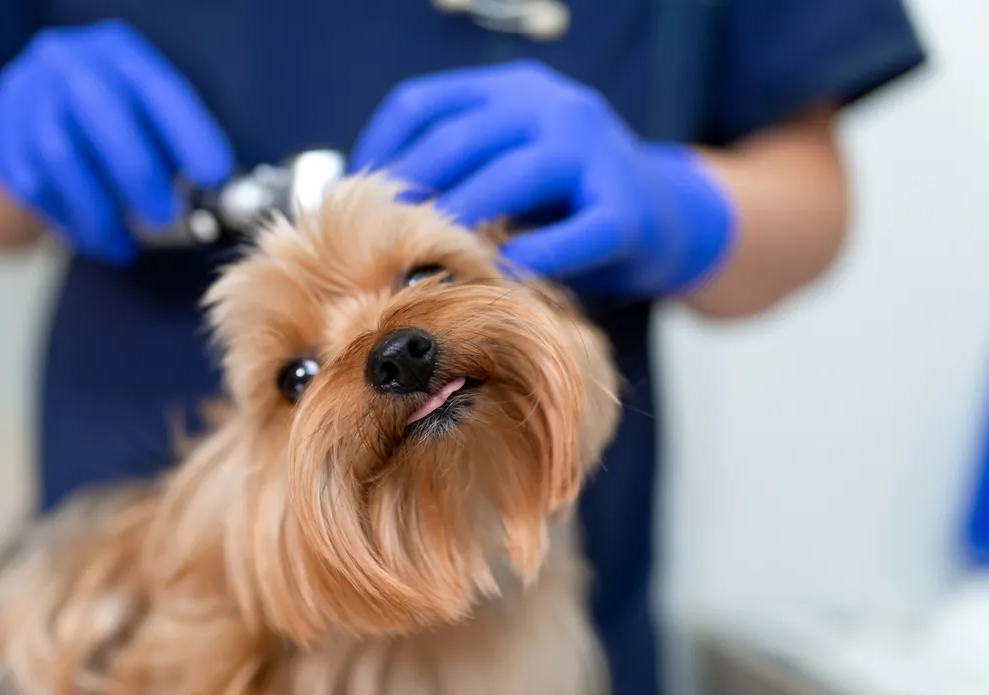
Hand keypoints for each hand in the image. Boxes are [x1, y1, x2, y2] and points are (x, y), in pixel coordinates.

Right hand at [0, 20, 233, 263]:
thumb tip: (222, 197)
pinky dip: (72, 222)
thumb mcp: (142, 112)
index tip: (215, 176)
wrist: (21, 118)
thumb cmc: (106, 124)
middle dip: (139, 174)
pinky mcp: (0, 141)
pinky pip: (37, 189)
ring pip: (62, 159)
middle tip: (165, 216)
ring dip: (100, 211)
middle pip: (103, 118)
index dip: (190, 135)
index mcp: (119, 54)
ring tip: (126, 244)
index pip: (160, 90)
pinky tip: (96, 240)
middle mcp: (68, 65)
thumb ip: (177, 145)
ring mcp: (27, 99)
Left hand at [352, 60, 734, 296]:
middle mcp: (552, 107)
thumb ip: (455, 175)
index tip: (348, 201)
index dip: (377, 153)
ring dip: (462, 222)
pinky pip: (571, 236)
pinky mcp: (626, 209)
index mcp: (511, 91)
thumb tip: (364, 204)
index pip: (422, 104)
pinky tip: (502, 280)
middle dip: (410, 194)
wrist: (669, 219)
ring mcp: (593, 152)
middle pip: (458, 140)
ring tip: (425, 260)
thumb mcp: (509, 169)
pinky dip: (533, 258)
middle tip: (373, 242)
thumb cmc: (567, 203)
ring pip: (511, 179)